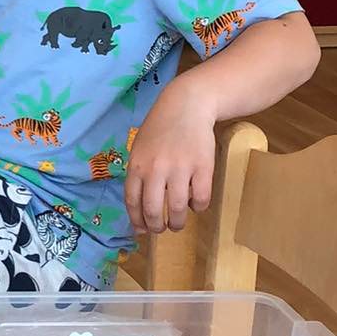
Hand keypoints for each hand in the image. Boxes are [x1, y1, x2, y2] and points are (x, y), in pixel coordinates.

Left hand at [125, 80, 217, 233]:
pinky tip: (195, 205)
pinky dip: (198, 207)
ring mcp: (180, 168)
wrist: (186, 105)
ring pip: (176, 208)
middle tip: (161, 229)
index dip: (137, 221)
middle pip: (153, 209)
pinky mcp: (203, 167)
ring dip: (177, 223)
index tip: (141, 230)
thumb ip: (138, 176)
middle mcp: (156, 169)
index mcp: (137, 165)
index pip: (132, 202)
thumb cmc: (160, 129)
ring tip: (177, 223)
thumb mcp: (139, 149)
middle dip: (156, 227)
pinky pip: (200, 198)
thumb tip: (138, 209)